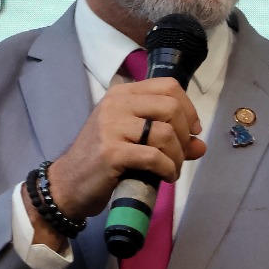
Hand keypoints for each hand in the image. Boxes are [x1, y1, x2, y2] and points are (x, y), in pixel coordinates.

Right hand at [44, 79, 205, 219]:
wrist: (68, 183)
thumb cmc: (102, 159)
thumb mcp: (135, 141)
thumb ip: (169, 139)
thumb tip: (201, 145)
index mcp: (123, 93)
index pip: (169, 86)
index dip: (189, 108)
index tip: (192, 130)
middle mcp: (116, 104)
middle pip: (171, 107)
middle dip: (184, 134)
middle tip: (180, 153)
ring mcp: (112, 127)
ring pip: (165, 133)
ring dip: (176, 156)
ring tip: (171, 169)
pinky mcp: (111, 152)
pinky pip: (154, 157)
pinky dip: (167, 169)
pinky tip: (165, 177)